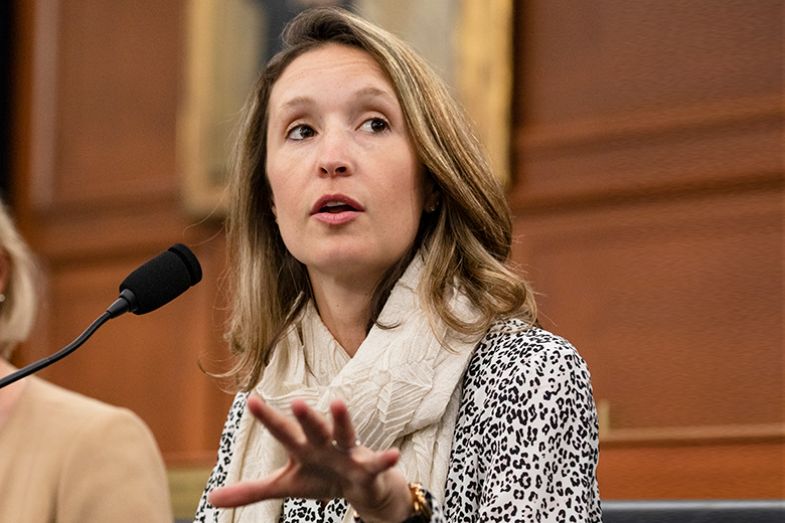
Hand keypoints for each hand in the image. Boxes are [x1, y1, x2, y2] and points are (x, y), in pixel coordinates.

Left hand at [207, 395, 413, 522]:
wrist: (359, 487)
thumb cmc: (319, 478)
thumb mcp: (284, 486)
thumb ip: (249, 490)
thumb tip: (211, 497)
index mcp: (303, 448)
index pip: (282, 431)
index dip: (268, 417)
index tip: (251, 400)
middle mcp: (324, 444)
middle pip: (313, 429)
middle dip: (305, 416)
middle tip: (295, 400)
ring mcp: (347, 454)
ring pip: (344, 435)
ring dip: (342, 420)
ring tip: (338, 403)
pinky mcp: (368, 468)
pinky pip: (377, 464)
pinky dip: (385, 460)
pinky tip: (395, 454)